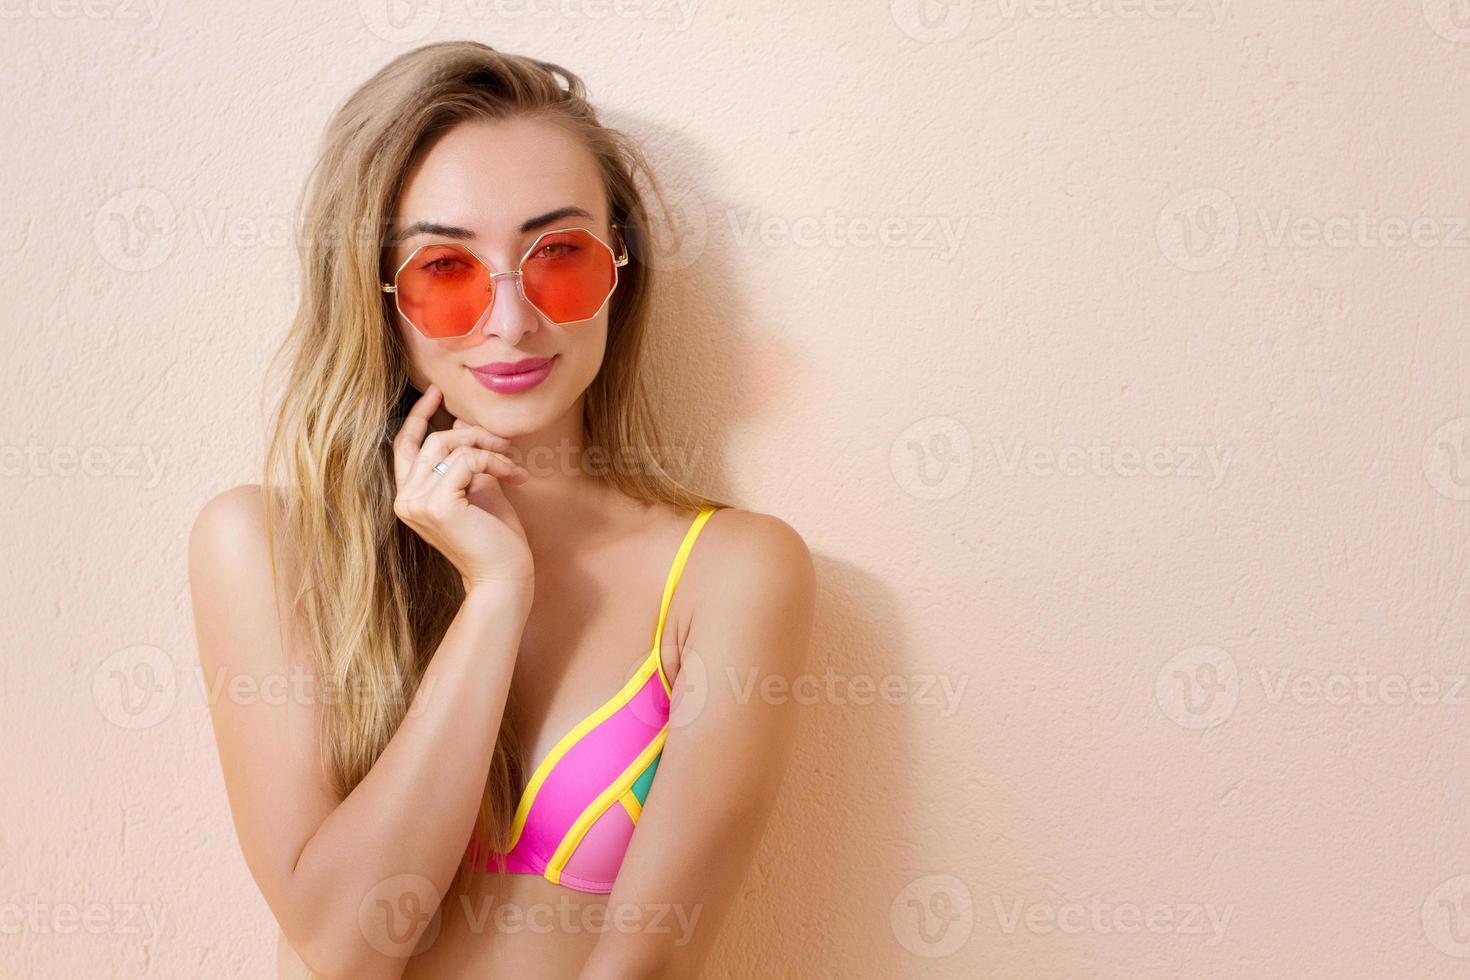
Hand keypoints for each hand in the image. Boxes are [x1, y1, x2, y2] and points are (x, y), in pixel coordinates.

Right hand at [391, 384, 533, 594]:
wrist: (504, 577)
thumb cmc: (495, 539)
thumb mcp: (479, 488)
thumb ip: (466, 459)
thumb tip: (459, 423)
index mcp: (410, 496)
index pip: (404, 445)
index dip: (417, 416)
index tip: (437, 392)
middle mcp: (405, 499)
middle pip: (432, 440)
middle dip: (474, 434)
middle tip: (507, 443)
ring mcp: (416, 503)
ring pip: (450, 446)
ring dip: (489, 448)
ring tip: (515, 465)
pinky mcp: (437, 505)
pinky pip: (468, 461)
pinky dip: (496, 462)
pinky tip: (516, 477)